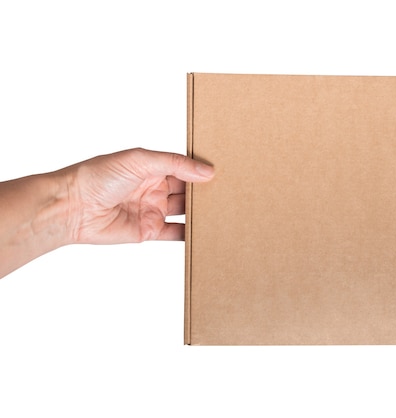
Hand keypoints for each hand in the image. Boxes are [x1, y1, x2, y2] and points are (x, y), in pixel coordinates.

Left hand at [64, 148, 214, 243]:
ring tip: (224, 210)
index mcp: (152, 167)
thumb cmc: (97, 176)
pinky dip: (191, 234)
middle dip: (206, 191)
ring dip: (201, 212)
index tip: (225, 169)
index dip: (202, 169)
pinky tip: (207, 232)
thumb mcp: (140, 160)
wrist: (72, 207)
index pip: (184, 167)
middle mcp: (154, 188)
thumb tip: (206, 171)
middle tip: (230, 191)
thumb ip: (175, 164)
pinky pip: (175, 233)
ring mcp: (152, 210)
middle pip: (188, 190)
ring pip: (185, 212)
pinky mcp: (149, 232)